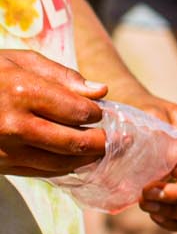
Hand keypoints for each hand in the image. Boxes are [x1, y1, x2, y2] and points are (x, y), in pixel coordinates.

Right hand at [0, 50, 106, 177]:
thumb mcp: (20, 61)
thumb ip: (62, 76)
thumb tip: (100, 91)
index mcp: (23, 92)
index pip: (77, 111)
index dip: (96, 113)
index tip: (100, 111)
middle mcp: (15, 125)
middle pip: (73, 142)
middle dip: (99, 141)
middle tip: (109, 137)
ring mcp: (6, 150)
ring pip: (60, 163)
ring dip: (84, 159)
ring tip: (96, 149)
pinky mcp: (1, 166)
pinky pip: (40, 173)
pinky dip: (62, 168)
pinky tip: (71, 159)